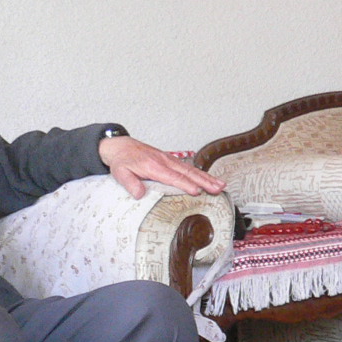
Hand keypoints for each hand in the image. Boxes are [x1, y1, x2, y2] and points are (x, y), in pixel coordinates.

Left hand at [100, 135, 226, 198]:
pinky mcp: (171, 161)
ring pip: (191, 170)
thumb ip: (130, 183)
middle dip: (204, 181)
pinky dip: (200, 174)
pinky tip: (209, 179)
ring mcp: (169, 160)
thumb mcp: (121, 173)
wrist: (121, 146)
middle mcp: (165, 162)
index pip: (173, 177)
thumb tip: (140, 194)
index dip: (185, 184)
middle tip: (218, 188)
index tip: (197, 191)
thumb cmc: (122, 161)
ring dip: (207, 178)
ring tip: (221, 185)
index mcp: (154, 166)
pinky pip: (188, 168)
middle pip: (188, 173)